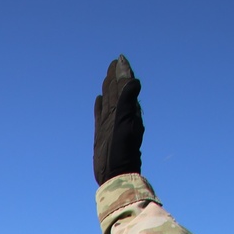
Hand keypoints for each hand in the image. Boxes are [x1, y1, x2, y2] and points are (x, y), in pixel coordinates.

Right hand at [93, 54, 143, 183]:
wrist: (115, 173)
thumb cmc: (123, 151)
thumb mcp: (126, 124)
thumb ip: (128, 102)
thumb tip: (134, 80)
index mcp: (127, 110)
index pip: (125, 86)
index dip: (123, 72)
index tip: (120, 59)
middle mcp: (119, 115)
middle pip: (116, 91)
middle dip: (116, 76)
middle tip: (114, 62)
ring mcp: (109, 124)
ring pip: (108, 101)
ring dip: (108, 88)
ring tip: (107, 76)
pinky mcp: (101, 133)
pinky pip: (99, 115)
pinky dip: (99, 106)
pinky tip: (99, 99)